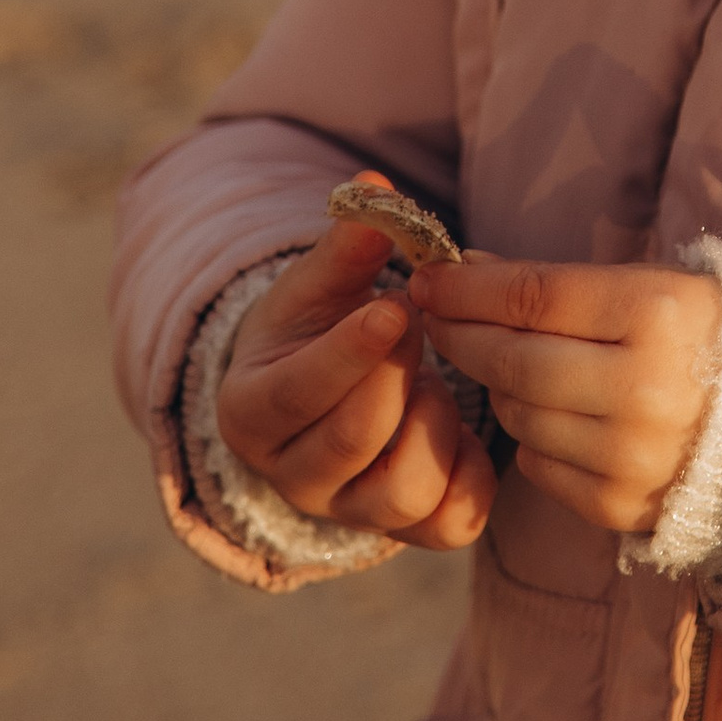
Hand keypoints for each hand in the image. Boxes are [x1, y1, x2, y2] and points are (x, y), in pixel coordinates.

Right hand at [217, 177, 494, 551]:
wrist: (325, 396)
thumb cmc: (315, 329)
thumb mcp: (318, 285)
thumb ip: (345, 243)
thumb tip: (374, 188)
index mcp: (250, 413)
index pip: (297, 393)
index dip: (349, 352)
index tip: (394, 307)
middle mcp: (293, 476)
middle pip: (354, 439)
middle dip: (399, 374)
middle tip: (415, 326)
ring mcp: (350, 512)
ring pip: (404, 491)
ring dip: (433, 422)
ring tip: (432, 381)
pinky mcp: (407, 532)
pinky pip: (453, 523)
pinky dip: (471, 472)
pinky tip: (462, 428)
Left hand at [408, 254, 721, 535]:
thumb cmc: (702, 336)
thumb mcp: (646, 286)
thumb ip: (553, 284)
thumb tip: (462, 271)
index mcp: (656, 315)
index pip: (531, 296)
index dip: (467, 287)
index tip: (430, 278)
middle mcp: (643, 389)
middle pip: (512, 360)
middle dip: (462, 335)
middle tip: (438, 319)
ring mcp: (631, 455)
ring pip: (518, 414)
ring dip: (501, 386)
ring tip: (517, 365)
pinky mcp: (620, 505)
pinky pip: (538, 465)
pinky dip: (533, 436)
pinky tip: (558, 414)